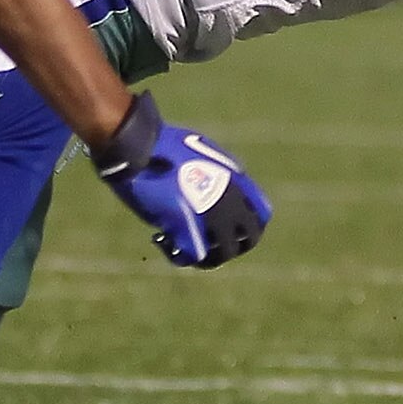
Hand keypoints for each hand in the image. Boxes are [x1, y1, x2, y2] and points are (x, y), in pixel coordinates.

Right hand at [93, 92, 270, 267]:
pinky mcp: (186, 229)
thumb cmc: (164, 145)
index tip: (233, 229)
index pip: (262, 215)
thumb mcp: (201, 155)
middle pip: (248, 240)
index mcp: (237, 180)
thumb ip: (213, 178)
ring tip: (182, 246)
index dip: (248, 227)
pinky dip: (178, 255)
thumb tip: (207, 194)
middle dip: (229, 246)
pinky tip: (161, 241)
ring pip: (222, 254)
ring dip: (206, 257)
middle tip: (209, 245)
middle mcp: (231, 201)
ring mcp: (212, 217)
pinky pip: (193, 257)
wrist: (141, 147)